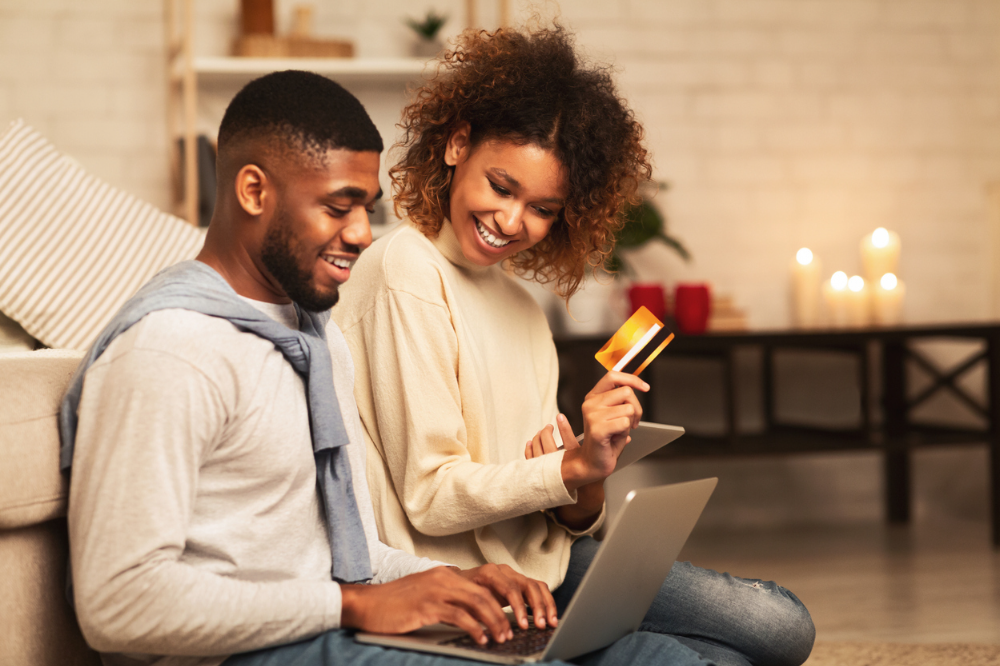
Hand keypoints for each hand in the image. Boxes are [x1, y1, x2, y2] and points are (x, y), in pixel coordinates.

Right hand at [340, 567, 512, 644]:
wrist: (367, 604)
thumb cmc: (395, 604)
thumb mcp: (426, 595)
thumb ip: (447, 597)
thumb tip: (469, 613)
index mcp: (445, 574)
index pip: (480, 586)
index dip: (498, 603)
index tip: (509, 619)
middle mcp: (443, 578)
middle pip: (483, 594)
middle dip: (501, 614)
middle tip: (510, 632)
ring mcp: (435, 590)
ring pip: (475, 603)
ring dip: (493, 622)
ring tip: (500, 638)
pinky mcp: (427, 606)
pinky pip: (458, 616)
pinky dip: (474, 628)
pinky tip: (480, 639)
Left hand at [456, 563, 557, 629]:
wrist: (460, 581)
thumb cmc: (462, 593)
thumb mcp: (466, 602)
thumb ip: (480, 612)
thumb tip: (491, 629)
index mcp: (489, 573)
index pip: (510, 588)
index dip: (519, 607)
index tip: (523, 625)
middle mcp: (504, 571)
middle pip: (527, 585)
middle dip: (537, 607)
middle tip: (542, 625)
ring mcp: (514, 575)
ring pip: (536, 586)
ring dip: (546, 605)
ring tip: (550, 623)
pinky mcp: (520, 582)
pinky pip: (538, 588)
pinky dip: (546, 601)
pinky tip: (550, 616)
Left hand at [526, 415, 608, 528]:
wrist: (584, 495)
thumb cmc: (595, 476)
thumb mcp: (606, 462)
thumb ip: (616, 447)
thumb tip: (627, 435)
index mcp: (576, 461)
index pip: (567, 444)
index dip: (563, 429)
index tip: (560, 417)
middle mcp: (561, 466)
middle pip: (547, 445)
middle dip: (546, 433)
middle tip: (550, 426)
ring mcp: (549, 469)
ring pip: (538, 450)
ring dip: (540, 437)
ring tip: (545, 430)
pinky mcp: (542, 472)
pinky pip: (531, 459)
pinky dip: (530, 448)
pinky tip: (531, 441)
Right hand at [561, 371, 646, 491]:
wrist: (592, 463)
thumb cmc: (605, 440)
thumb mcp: (613, 414)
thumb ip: (620, 399)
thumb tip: (635, 386)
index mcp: (593, 397)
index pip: (613, 376)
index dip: (632, 379)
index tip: (645, 387)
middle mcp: (590, 403)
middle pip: (626, 392)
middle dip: (636, 407)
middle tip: (632, 421)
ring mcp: (592, 415)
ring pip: (628, 409)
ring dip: (630, 422)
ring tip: (619, 431)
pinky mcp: (597, 428)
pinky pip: (625, 423)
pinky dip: (625, 432)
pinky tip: (615, 438)